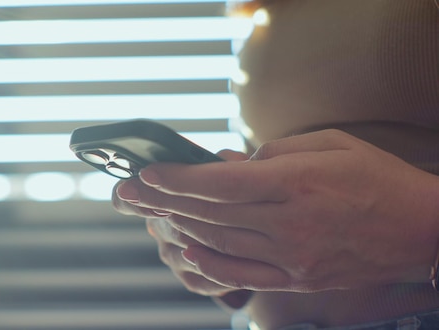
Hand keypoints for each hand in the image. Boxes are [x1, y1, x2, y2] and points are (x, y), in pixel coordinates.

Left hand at [116, 129, 438, 291]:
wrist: (419, 230)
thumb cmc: (376, 179)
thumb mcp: (328, 144)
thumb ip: (273, 152)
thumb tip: (230, 160)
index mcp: (295, 183)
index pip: (218, 182)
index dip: (176, 179)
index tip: (146, 173)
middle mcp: (288, 223)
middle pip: (208, 213)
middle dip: (160, 201)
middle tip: (127, 194)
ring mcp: (290, 256)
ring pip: (218, 242)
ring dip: (177, 227)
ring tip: (148, 215)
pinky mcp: (295, 277)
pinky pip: (241, 275)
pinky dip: (209, 264)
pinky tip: (186, 250)